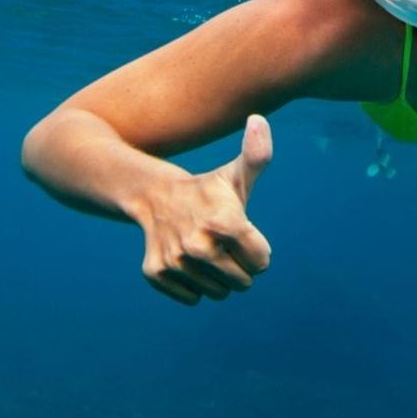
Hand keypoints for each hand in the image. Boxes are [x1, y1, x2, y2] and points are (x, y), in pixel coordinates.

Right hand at [135, 114, 273, 304]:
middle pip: (242, 283)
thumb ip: (257, 154)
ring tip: (204, 249)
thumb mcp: (235, 174)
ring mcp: (175, 260)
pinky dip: (193, 286)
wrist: (155, 196)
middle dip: (239, 267)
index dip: (257, 250)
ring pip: (218, 293)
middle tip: (222, 243)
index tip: (242, 233)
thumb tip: (258, 119)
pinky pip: (192, 298)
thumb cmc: (207, 189)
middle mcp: (199, 244)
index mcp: (226, 221)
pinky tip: (186, 260)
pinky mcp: (156, 273)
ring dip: (216, 277)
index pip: (261, 262)